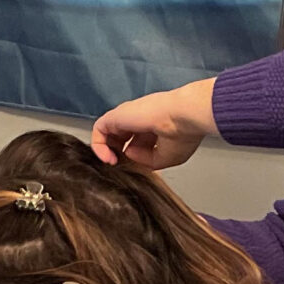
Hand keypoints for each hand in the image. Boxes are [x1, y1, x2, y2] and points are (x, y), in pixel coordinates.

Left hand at [91, 78, 216, 169]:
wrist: (184, 115)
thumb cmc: (183, 132)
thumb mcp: (166, 158)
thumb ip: (145, 160)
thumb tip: (128, 154)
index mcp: (154, 126)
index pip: (137, 142)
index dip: (134, 157)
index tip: (136, 168)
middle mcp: (140, 120)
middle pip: (121, 138)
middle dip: (120, 155)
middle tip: (123, 166)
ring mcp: (127, 116)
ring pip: (108, 134)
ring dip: (108, 152)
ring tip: (114, 164)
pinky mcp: (116, 116)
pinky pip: (99, 130)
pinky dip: (99, 146)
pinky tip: (108, 159)